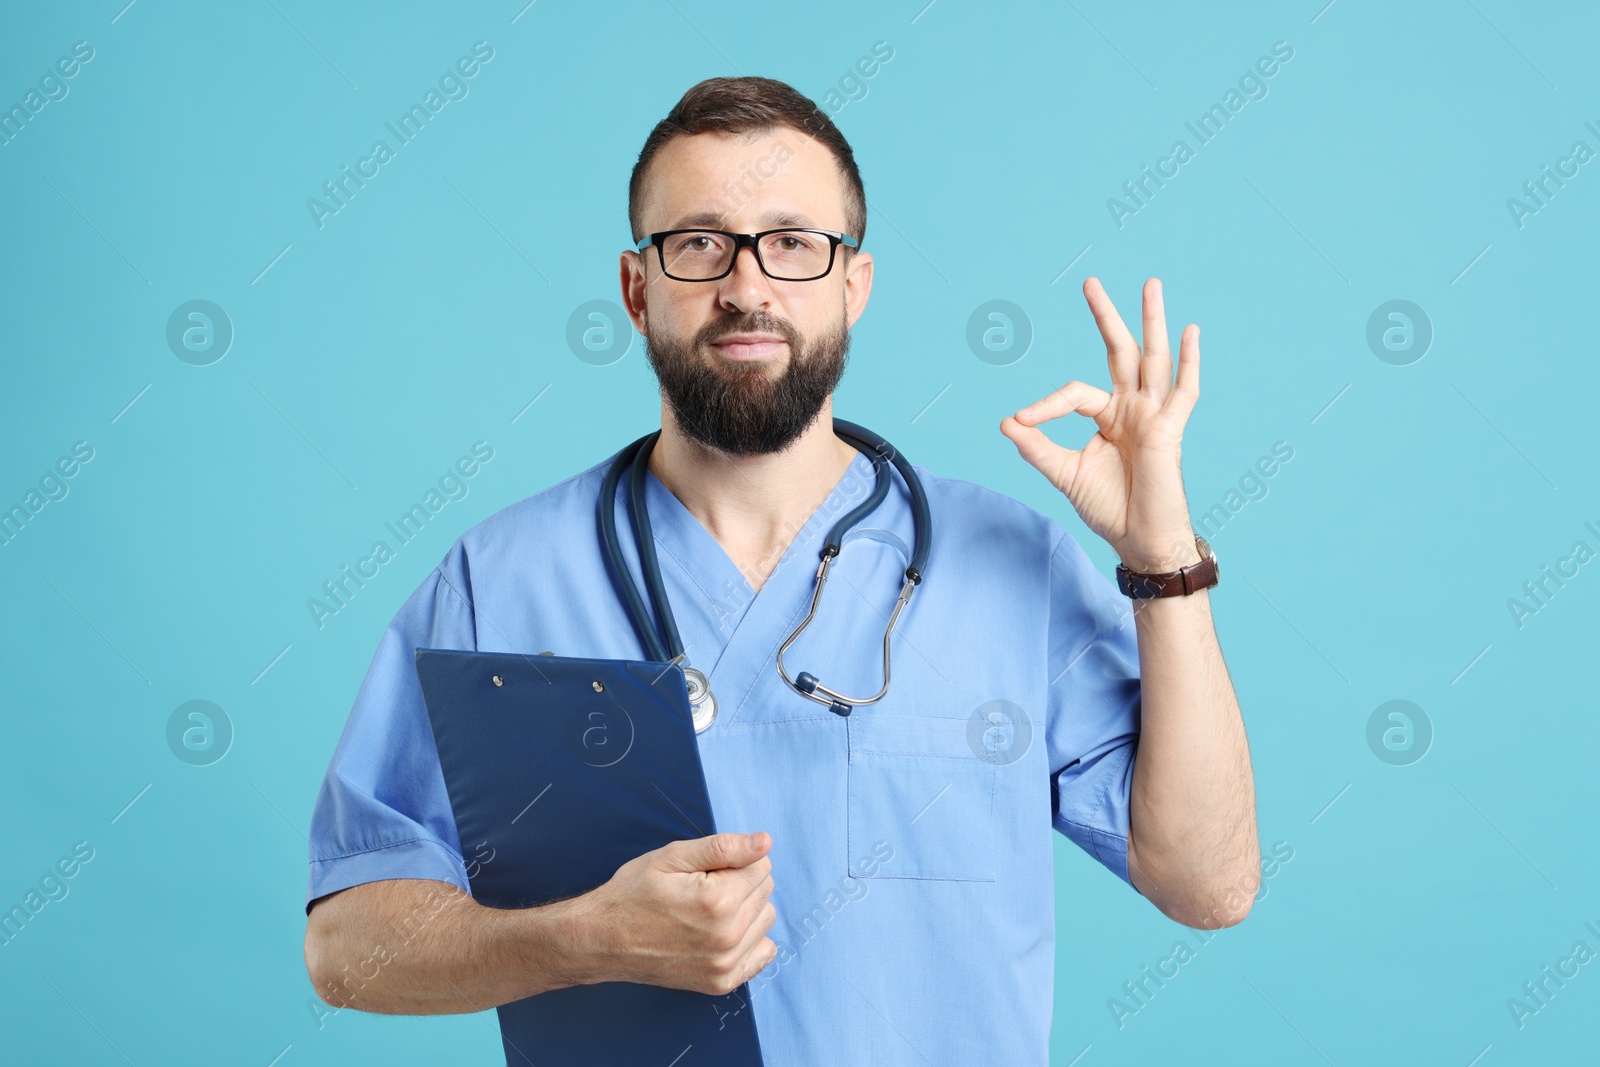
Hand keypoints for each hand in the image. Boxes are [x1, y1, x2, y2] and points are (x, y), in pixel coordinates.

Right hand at [574, 831, 777, 995]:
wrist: (603, 940)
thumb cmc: (634, 893)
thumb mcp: (672, 857)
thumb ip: (724, 847)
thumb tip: (765, 842)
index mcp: (717, 900)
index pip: (761, 864)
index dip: (734, 861)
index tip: (706, 870)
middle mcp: (727, 936)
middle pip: (766, 890)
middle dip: (741, 881)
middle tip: (703, 888)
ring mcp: (725, 964)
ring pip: (766, 919)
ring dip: (746, 909)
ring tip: (709, 910)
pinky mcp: (722, 982)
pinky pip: (763, 952)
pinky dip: (749, 938)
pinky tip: (721, 932)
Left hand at [999, 277, 1200, 572]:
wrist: (1140, 540)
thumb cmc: (1109, 508)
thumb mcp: (1065, 474)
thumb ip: (1037, 447)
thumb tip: (1006, 422)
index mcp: (1107, 417)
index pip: (1074, 392)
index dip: (1045, 404)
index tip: (1021, 420)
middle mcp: (1131, 409)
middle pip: (1120, 352)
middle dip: (1106, 317)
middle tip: (1089, 282)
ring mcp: (1153, 416)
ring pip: (1153, 359)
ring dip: (1152, 320)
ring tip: (1150, 284)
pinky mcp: (1170, 431)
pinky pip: (1183, 392)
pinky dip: (1188, 362)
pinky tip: (1189, 331)